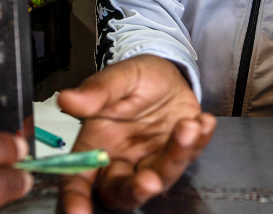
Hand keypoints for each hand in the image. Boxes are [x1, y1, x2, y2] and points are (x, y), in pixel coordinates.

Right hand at [58, 54, 215, 213]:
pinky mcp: (181, 153)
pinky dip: (199, 141)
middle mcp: (123, 160)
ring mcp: (153, 160)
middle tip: (150, 181)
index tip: (78, 212)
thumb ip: (97, 91)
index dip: (76, 199)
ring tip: (188, 126)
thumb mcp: (118, 77)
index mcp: (97, 145)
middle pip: (122, 191)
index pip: (78, 179)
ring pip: (162, 176)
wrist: (166, 72)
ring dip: (177, 155)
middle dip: (136, 190)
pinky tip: (204, 122)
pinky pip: (192, 155)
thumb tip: (67, 100)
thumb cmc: (135, 79)